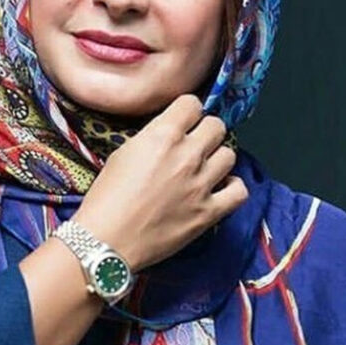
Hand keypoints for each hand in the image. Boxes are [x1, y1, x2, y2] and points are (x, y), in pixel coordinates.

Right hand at [73, 94, 248, 271]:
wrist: (107, 240)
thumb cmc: (106, 199)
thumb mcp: (123, 153)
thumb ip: (152, 138)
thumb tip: (169, 137)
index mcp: (163, 136)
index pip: (192, 104)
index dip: (186, 112)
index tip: (183, 122)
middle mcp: (187, 155)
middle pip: (216, 126)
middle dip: (205, 133)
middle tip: (194, 146)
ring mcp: (201, 184)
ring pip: (229, 155)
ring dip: (217, 159)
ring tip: (204, 169)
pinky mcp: (209, 212)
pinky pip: (239, 190)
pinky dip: (232, 187)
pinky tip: (219, 189)